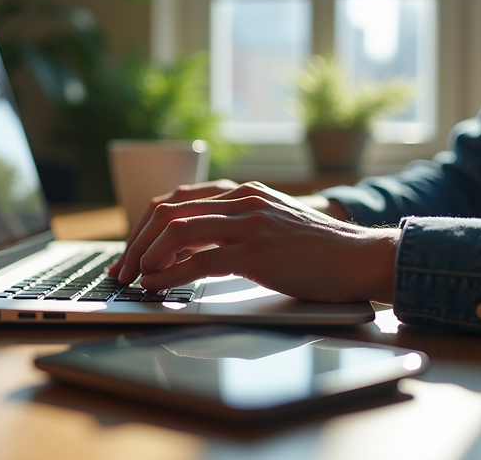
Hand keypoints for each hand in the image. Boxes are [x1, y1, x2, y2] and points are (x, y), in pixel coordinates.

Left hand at [114, 181, 398, 302]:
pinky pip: (199, 261)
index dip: (144, 227)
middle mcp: (241, 201)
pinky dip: (170, 275)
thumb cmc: (316, 250)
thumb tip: (183, 252)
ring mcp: (249, 224)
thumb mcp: (269, 226)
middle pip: (167, 212)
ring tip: (134, 279)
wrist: (358, 256)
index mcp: (242, 193)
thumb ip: (231, 229)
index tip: (131, 253)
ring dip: (146, 257)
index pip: (175, 200)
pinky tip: (158, 287)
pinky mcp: (257, 251)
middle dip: (136, 243)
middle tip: (121, 271)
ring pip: (177, 231)